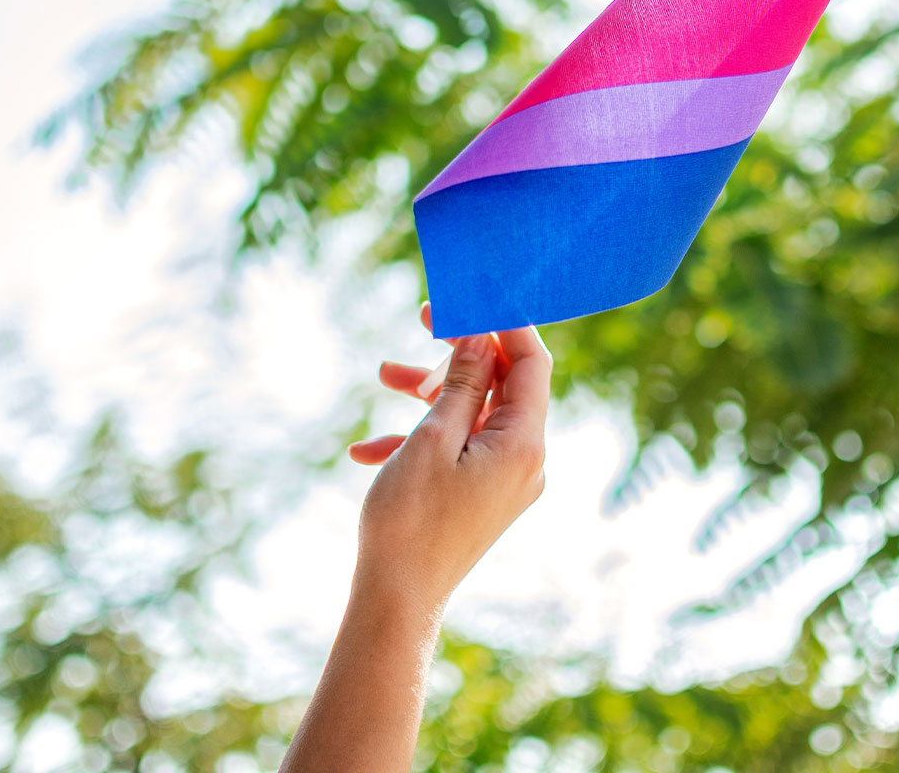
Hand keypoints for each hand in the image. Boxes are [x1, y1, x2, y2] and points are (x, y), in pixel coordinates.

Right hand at [347, 302, 550, 613]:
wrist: (397, 602)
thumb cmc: (410, 521)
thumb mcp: (432, 438)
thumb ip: (463, 383)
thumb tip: (481, 338)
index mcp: (524, 443)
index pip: (532, 362)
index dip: (506, 323)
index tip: (474, 295)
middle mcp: (526, 460)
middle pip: (504, 383)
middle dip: (460, 353)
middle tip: (424, 319)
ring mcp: (505, 480)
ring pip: (474, 413)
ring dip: (432, 392)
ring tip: (383, 375)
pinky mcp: (482, 494)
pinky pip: (458, 450)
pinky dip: (419, 439)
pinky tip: (366, 450)